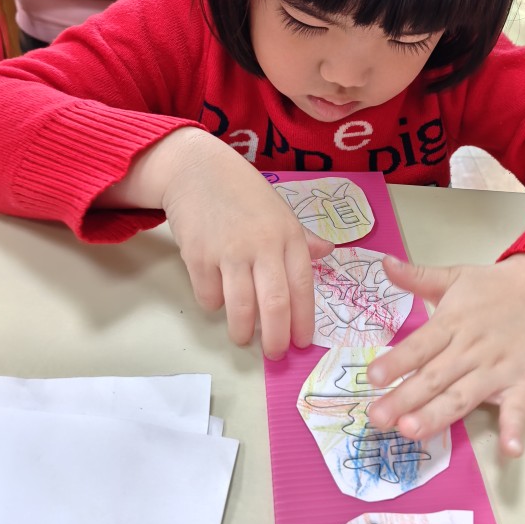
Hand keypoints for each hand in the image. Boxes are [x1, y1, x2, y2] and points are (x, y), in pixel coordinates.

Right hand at [99, 129, 332, 357]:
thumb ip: (302, 238)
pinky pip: (209, 296)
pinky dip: (214, 305)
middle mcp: (262, 245)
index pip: (303, 287)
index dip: (304, 320)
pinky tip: (217, 300)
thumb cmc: (243, 192)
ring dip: (242, 331)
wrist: (197, 170)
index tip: (303, 342)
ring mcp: (229, 252)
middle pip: (274, 304)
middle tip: (274, 353)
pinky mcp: (198, 256)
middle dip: (275, 338)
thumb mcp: (280, 210)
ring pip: (240, 308)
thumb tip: (327, 253)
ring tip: (243, 337)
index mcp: (288, 236)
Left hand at [366, 254, 524, 456]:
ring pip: (463, 397)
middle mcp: (471, 349)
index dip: (396, 362)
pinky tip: (508, 450)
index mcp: (452, 323)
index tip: (372, 377)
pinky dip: (515, 429)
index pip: (419, 346)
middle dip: (404, 399)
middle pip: (434, 377)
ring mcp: (499, 369)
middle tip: (377, 418)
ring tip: (412, 430)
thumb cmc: (493, 287)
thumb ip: (417, 276)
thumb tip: (384, 263)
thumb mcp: (454, 276)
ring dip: (438, 415)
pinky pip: (519, 409)